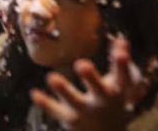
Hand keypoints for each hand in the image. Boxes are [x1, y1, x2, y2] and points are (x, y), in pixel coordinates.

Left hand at [30, 38, 148, 130]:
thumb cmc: (114, 103)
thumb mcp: (121, 84)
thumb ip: (120, 62)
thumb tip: (121, 39)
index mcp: (118, 91)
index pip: (122, 77)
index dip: (122, 65)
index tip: (120, 52)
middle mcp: (102, 102)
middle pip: (99, 90)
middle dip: (91, 78)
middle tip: (81, 64)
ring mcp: (86, 112)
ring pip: (75, 101)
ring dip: (64, 90)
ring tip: (52, 77)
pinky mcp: (71, 119)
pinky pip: (57, 111)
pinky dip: (46, 104)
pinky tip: (34, 93)